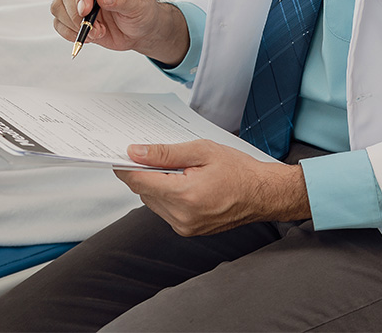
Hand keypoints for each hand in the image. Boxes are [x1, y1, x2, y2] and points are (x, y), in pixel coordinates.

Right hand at [49, 0, 188, 64]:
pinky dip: (69, 33)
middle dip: (78, 16)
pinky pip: (58, 23)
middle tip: (98, 30)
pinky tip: (88, 36)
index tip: (86, 11)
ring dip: (75, 26)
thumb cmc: (141, 10)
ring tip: (98, 33)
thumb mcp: (138, 3)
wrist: (138, 29)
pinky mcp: (70, 15)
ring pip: (58, 8)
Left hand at [114, 140, 310, 235]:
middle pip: (143, 191)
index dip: (125, 165)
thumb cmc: (239, 170)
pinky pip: (164, 209)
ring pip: (151, 200)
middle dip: (142, 171)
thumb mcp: (201, 151)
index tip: (118, 153)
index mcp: (185, 196)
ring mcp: (185, 226)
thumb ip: (165, 152)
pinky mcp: (188, 230)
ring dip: (153, 183)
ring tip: (171, 167)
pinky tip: (178, 180)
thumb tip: (135, 152)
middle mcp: (182, 216)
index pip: (139, 180)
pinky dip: (164, 194)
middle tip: (147, 152)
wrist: (264, 194)